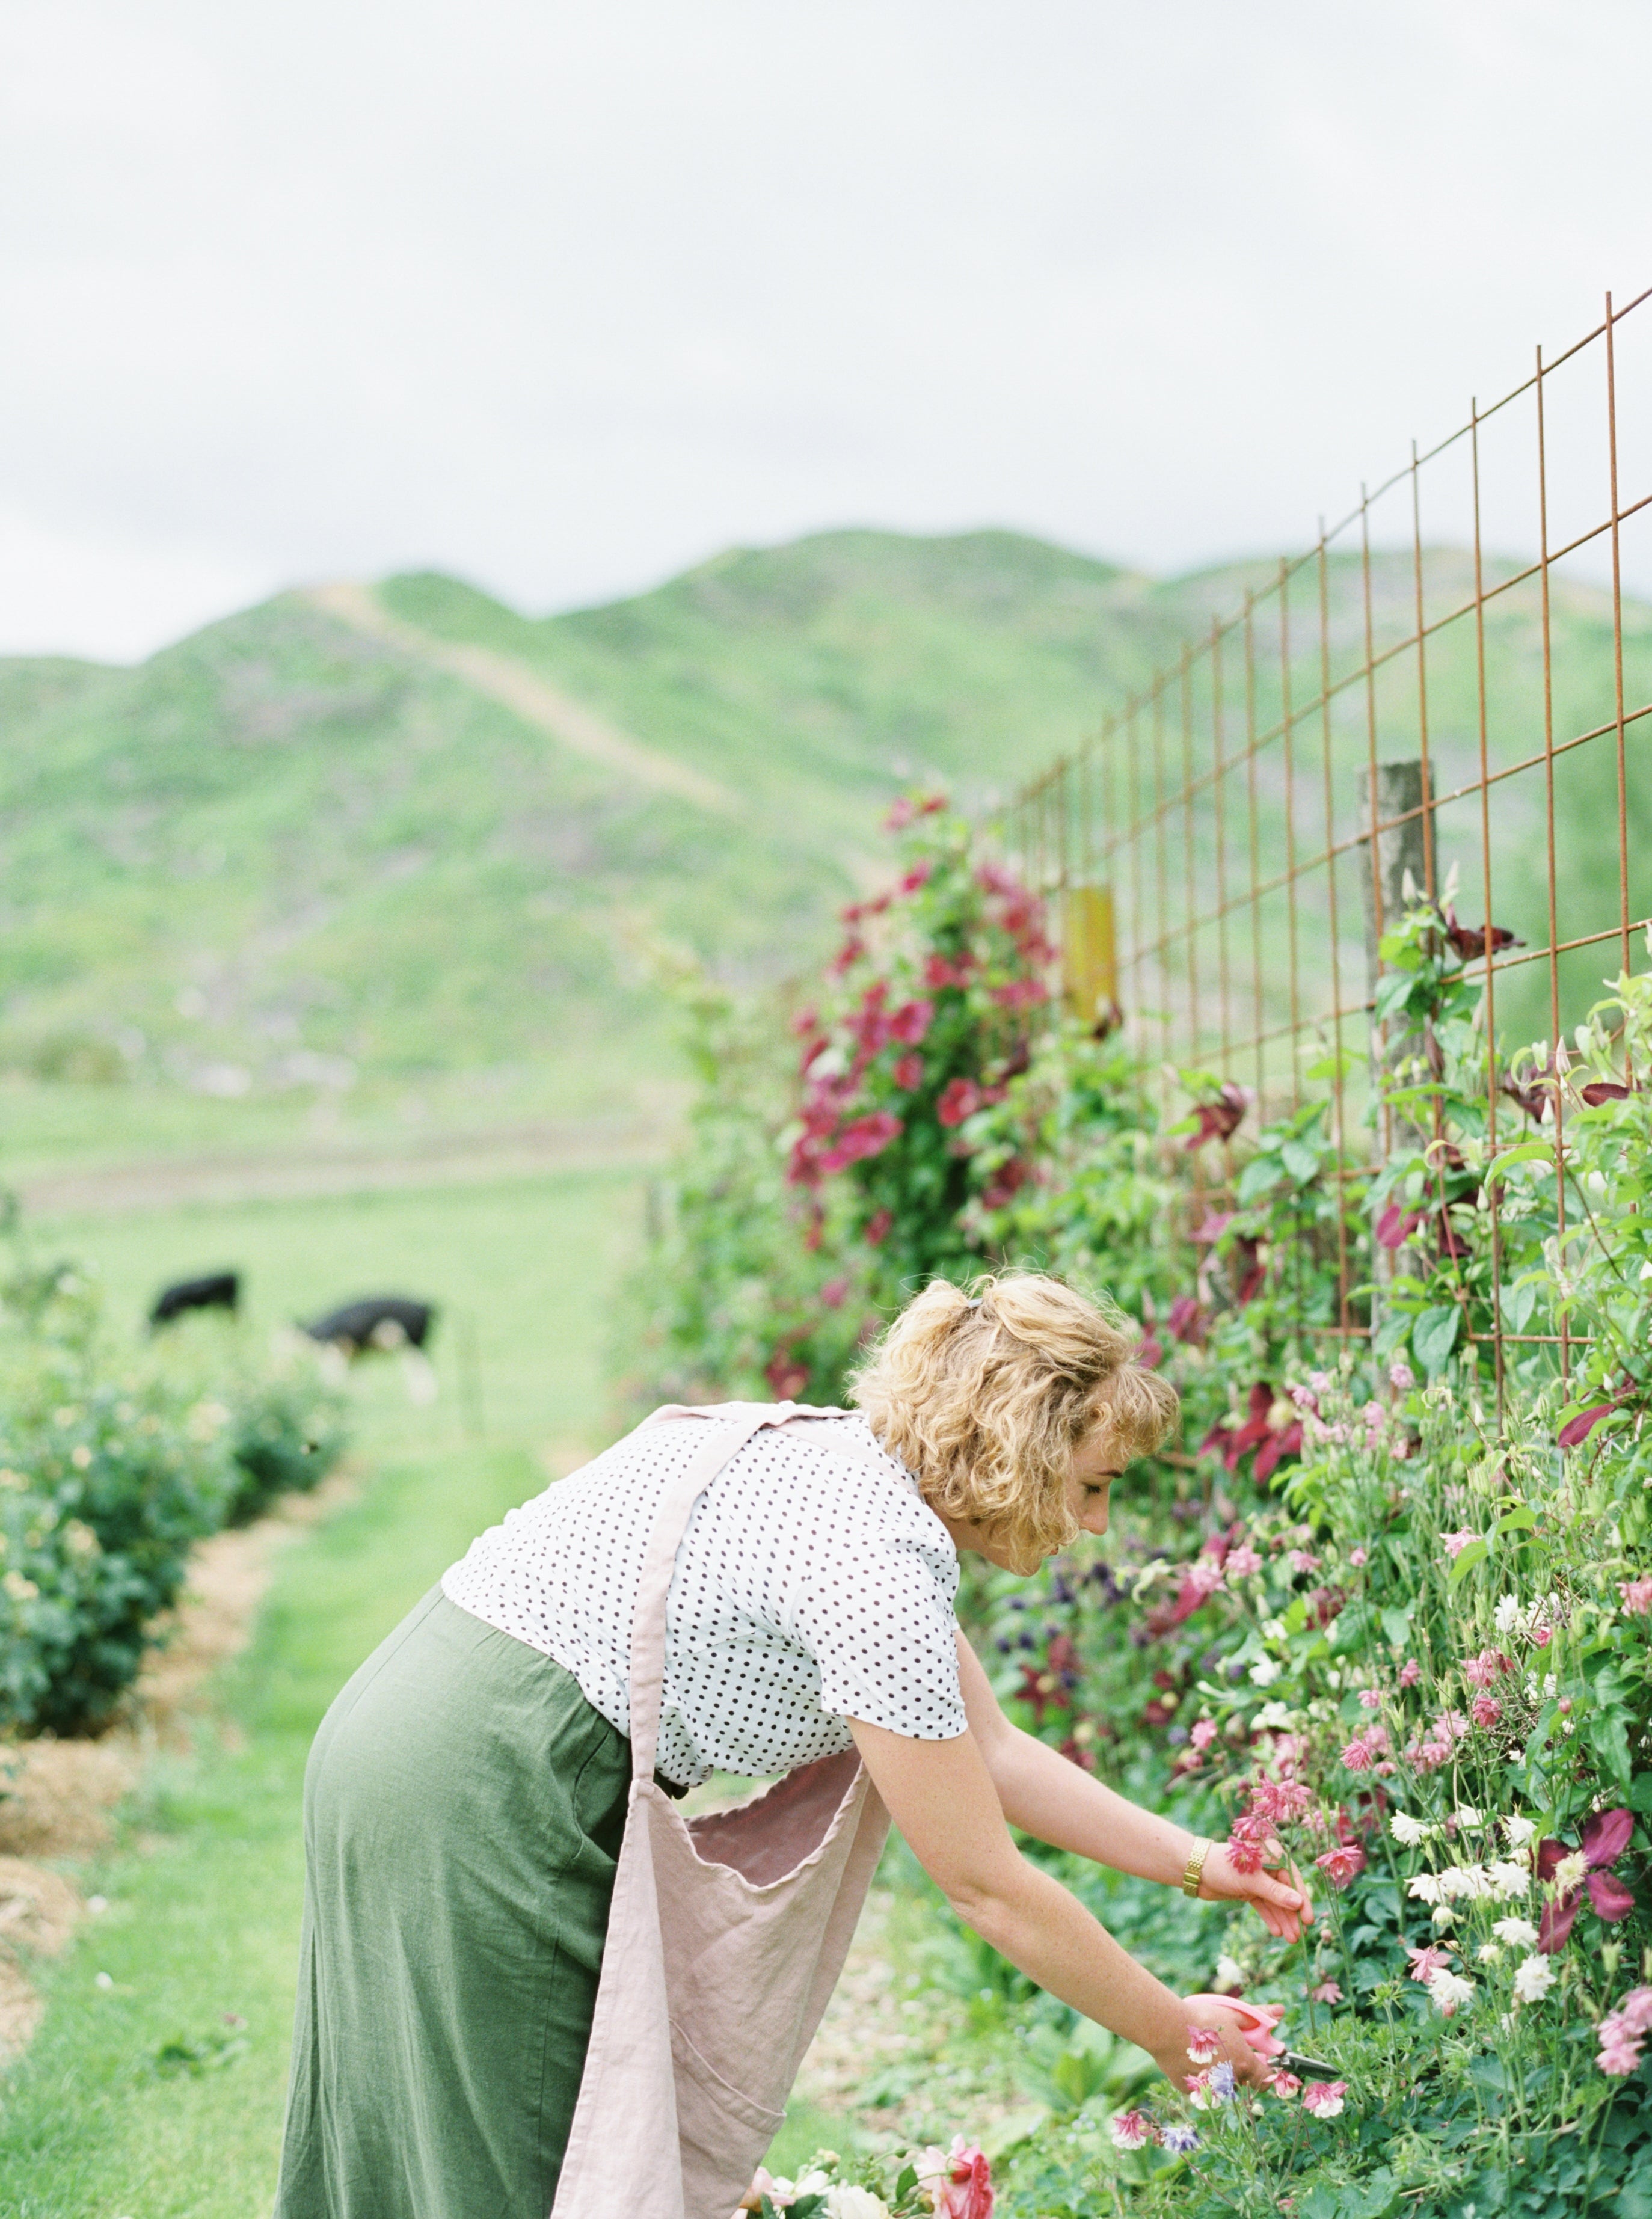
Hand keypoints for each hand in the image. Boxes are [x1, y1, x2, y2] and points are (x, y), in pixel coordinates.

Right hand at [1152, 1998, 1270, 2092]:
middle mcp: (1229, 2081)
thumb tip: (1281, 2011)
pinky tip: (1190, 2056)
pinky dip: (1199, 2075)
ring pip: (1221, 2085)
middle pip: (1243, 2081)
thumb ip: (1258, 2016)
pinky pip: (1200, 2085)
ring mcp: (1209, 2088)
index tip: (1259, 2059)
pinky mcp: (1189, 2089)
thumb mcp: (1233, 2013)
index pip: (1265, 2079)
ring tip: (1207, 2050)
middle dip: (1240, 2068)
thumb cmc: (1203, 2019)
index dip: (1265, 2069)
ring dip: (1219, 2072)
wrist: (1167, 2028)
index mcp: (1244, 2064)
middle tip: (1229, 2049)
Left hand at [1195, 1840, 1313, 1940]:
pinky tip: (1277, 1932)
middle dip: (1292, 1914)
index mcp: (1272, 1853)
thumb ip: (1275, 1892)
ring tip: (1291, 1939)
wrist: (1196, 1870)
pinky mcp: (1249, 1890)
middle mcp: (1268, 1865)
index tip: (1308, 1919)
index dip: (1302, 1900)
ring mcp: (1259, 1879)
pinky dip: (1270, 1918)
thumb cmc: (1224, 1867)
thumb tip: (1298, 1904)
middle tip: (1300, 1935)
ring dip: (1283, 1919)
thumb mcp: (1252, 1880)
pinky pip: (1264, 1906)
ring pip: (1275, 1902)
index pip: (1293, 1879)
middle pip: (1286, 1892)